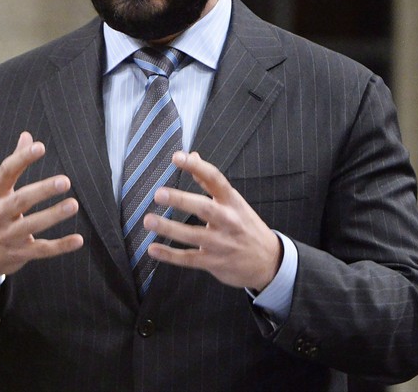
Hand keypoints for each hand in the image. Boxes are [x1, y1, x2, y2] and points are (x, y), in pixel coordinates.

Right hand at [0, 132, 83, 282]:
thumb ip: (14, 164)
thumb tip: (27, 136)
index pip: (6, 172)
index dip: (22, 158)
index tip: (40, 147)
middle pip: (21, 200)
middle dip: (42, 190)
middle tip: (65, 181)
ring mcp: (8, 236)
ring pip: (32, 225)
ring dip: (53, 215)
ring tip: (73, 204)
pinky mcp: (20, 254)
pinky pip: (42, 250)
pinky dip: (61, 246)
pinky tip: (78, 240)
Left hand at [145, 151, 281, 291]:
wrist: (269, 261)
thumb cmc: (245, 225)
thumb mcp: (233, 201)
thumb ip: (210, 181)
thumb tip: (192, 155)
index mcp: (232, 201)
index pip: (215, 179)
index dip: (196, 167)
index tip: (177, 157)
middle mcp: (228, 220)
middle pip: (204, 207)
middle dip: (181, 200)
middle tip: (159, 194)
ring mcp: (221, 243)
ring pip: (193, 235)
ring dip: (169, 228)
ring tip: (149, 220)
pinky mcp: (214, 262)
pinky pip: (189, 259)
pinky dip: (170, 255)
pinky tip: (153, 249)